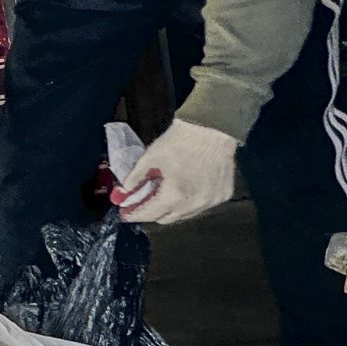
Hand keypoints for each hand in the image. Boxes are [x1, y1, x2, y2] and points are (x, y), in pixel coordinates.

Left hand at [112, 120, 238, 224]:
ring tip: (164, 193)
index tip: (125, 213)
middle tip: (142, 201)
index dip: (134, 214)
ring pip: (184, 215)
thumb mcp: (150, 157)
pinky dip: (190, 201)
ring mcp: (211, 201)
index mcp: (174, 195)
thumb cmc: (180, 140)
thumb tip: (123, 193)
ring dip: (172, 208)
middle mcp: (194, 204)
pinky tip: (185, 188)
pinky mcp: (223, 196)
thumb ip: (134, 179)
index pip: (149, 214)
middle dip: (152, 211)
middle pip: (166, 218)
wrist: (213, 127)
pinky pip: (201, 206)